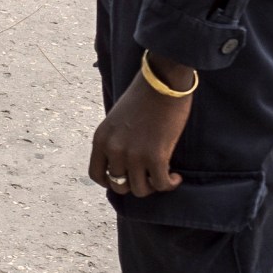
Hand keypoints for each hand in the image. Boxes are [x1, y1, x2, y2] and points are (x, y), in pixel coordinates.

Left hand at [86, 54, 195, 197]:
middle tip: (148, 176)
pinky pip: (161, 184)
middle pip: (119, 186)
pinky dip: (170, 184)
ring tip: (163, 175)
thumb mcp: (117, 119)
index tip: (126, 179)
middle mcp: (114, 149)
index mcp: (101, 138)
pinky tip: (176, 177)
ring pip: (140, 190)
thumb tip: (123, 164)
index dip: (111, 182)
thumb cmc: (143, 96)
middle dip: (134, 184)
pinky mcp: (156, 156)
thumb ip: (115, 140)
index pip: (96, 175)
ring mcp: (134, 154)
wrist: (162, 81)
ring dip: (153, 186)